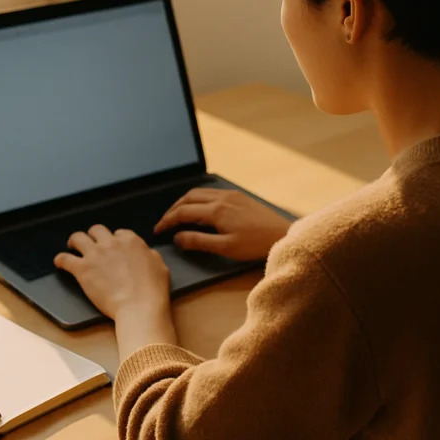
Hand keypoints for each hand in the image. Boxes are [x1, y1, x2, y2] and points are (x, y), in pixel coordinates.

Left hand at [54, 225, 170, 320]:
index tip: (114, 247)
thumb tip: (146, 254)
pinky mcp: (82, 269)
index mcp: (131, 241)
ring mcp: (95, 255)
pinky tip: (59, 262)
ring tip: (72, 246)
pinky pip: (64, 258)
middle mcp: (111, 243)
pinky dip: (60, 259)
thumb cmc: (152, 290)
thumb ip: (149, 255)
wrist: (139, 305)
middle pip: (97, 230)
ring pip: (78, 237)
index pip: (119, 233)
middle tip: (92, 244)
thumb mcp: (160, 266)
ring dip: (74, 241)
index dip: (115, 240)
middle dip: (94, 236)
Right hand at [154, 189, 292, 261]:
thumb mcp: (225, 248)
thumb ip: (199, 242)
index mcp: (216, 210)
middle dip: (173, 209)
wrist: (281, 234)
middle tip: (165, 222)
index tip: (158, 230)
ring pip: (199, 192)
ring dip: (185, 202)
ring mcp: (230, 194)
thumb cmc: (255, 244)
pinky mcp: (238, 196)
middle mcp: (221, 198)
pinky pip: (211, 192)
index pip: (183, 212)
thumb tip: (177, 237)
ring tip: (178, 215)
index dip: (167, 221)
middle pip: (188, 198)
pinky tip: (200, 210)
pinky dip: (198, 199)